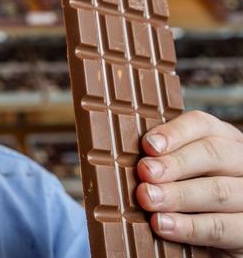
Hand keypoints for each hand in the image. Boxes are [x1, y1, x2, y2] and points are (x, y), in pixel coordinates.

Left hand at [135, 110, 242, 256]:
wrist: (217, 232)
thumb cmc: (191, 193)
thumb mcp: (181, 170)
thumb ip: (162, 159)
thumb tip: (127, 155)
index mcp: (224, 139)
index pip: (202, 125)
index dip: (174, 133)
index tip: (148, 145)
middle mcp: (241, 163)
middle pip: (212, 154)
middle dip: (174, 164)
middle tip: (144, 173)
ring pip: (218, 190)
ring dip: (177, 195)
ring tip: (147, 199)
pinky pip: (222, 227)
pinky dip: (189, 227)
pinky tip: (163, 225)